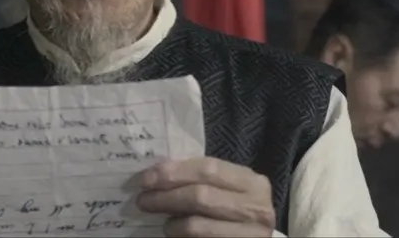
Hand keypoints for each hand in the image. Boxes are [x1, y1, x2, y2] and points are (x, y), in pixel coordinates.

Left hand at [136, 158, 275, 237]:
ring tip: (164, 223)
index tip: (147, 177)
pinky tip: (176, 235)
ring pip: (197, 225)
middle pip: (200, 196)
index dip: (174, 172)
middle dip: (166, 196)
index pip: (208, 168)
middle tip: (143, 200)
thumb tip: (159, 173)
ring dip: (172, 224)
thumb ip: (203, 179)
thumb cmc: (238, 211)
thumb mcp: (228, 190)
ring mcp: (250, 233)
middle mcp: (256, 207)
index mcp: (252, 182)